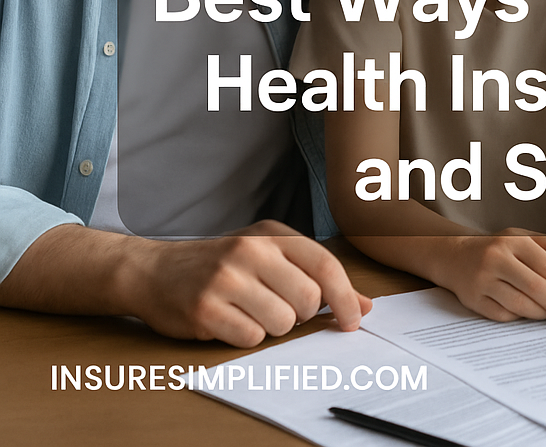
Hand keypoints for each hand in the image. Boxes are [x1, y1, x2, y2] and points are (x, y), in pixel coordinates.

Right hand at [125, 219, 371, 346]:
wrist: (155, 271)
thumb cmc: (222, 265)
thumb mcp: (269, 257)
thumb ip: (316, 277)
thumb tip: (364, 306)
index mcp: (271, 234)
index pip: (325, 265)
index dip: (346, 297)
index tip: (354, 320)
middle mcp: (250, 251)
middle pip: (308, 300)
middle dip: (301, 314)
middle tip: (278, 306)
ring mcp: (226, 278)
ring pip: (282, 323)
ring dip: (272, 327)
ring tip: (249, 311)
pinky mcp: (205, 308)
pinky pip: (251, 338)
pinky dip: (246, 337)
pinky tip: (230, 320)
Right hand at [434, 229, 545, 323]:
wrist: (455, 255)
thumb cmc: (497, 247)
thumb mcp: (521, 236)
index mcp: (512, 241)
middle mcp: (496, 259)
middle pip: (536, 287)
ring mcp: (483, 280)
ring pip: (520, 304)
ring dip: (545, 315)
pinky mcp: (473, 300)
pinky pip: (504, 315)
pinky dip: (522, 318)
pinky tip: (536, 319)